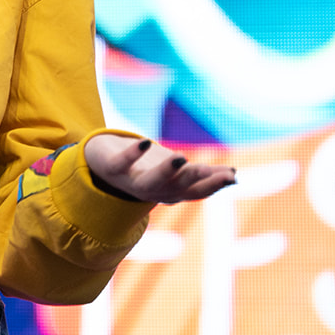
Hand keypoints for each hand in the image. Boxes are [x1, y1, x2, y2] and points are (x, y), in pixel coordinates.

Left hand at [85, 133, 235, 203]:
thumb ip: (202, 174)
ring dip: (165, 171)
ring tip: (181, 156)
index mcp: (170, 192)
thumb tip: (234, 174)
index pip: (196, 192)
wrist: (100, 163)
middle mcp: (153, 191)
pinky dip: (132, 154)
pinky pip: (121, 164)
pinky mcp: (112, 168)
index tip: (232, 175)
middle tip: (214, 171)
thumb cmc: (145, 166)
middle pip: (177, 188)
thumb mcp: (176, 170)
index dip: (213, 185)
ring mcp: (131, 181)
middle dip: (196, 180)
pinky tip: (145, 142)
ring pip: (150, 182)